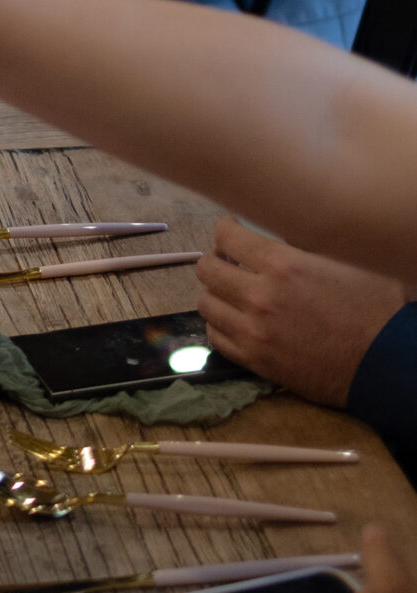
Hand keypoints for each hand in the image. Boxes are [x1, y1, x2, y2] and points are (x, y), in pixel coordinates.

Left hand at [194, 219, 405, 405]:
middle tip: (229, 260)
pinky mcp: (256, 361)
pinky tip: (234, 319)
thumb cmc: (375, 308)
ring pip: (206, 303)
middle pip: (208, 269)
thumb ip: (305, 244)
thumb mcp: (346, 260)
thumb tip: (278, 234)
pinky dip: (220, 324)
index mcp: (284, 265)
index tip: (232, 230)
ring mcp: (255, 332)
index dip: (226, 228)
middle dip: (216, 259)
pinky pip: (216, 338)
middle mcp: (261, 296)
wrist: (385, 364)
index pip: (226, 236)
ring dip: (215, 292)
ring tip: (230, 290)